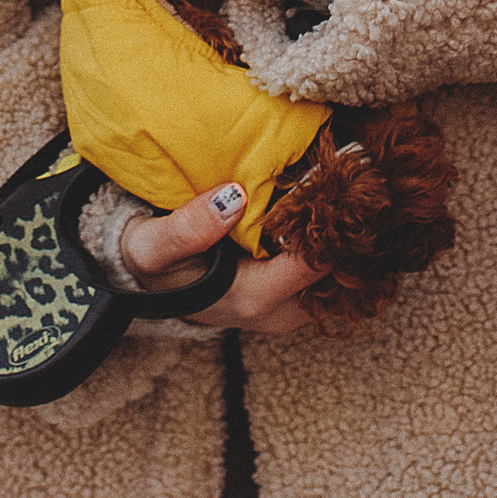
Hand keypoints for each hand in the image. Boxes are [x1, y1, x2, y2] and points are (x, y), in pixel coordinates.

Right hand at [121, 184, 324, 338]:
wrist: (151, 285)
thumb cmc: (154, 264)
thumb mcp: (153, 247)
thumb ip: (187, 228)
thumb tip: (234, 198)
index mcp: (253, 299)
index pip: (314, 265)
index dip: (328, 226)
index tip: (334, 184)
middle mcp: (278, 313)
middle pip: (336, 275)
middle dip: (343, 234)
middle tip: (344, 184)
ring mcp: (286, 311)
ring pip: (336, 279)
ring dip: (340, 240)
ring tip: (340, 193)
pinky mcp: (288, 301)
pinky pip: (324, 277)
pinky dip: (330, 247)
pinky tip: (326, 214)